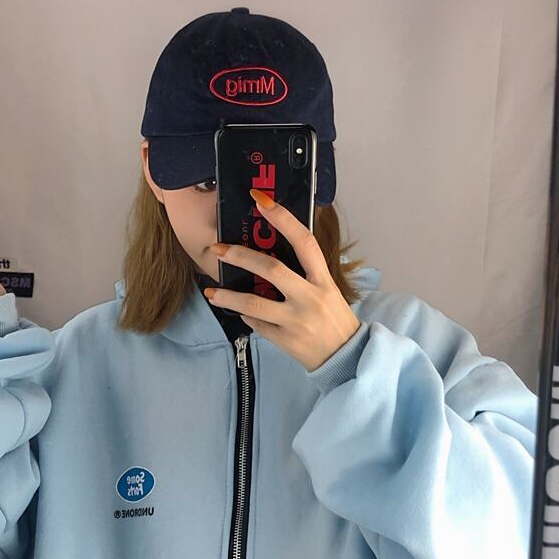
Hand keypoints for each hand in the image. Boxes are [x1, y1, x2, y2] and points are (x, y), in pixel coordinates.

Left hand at [205, 188, 360, 372]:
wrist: (348, 358)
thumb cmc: (335, 320)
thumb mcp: (329, 291)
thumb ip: (305, 274)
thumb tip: (268, 257)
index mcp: (324, 280)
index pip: (304, 241)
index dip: (282, 218)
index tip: (260, 200)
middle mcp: (311, 298)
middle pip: (271, 269)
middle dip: (240, 256)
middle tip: (217, 249)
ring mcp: (297, 321)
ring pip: (254, 303)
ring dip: (228, 296)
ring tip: (211, 292)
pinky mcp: (286, 340)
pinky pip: (258, 324)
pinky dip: (246, 317)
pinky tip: (240, 312)